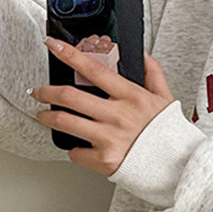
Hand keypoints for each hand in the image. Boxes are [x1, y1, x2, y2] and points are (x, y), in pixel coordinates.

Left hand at [30, 37, 174, 175]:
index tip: (53, 45)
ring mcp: (108, 137)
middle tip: (37, 92)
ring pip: (63, 122)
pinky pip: (74, 152)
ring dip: (46, 118)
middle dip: (45, 92)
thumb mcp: (165, 98)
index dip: (70, 55)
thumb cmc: (167, 133)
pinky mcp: (102, 159)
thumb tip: (141, 55)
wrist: (174, 166)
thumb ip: (153, 74)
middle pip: (69, 96)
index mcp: (131, 96)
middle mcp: (117, 115)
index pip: (95, 69)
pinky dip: (72, 149)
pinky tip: (76, 146)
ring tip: (43, 116)